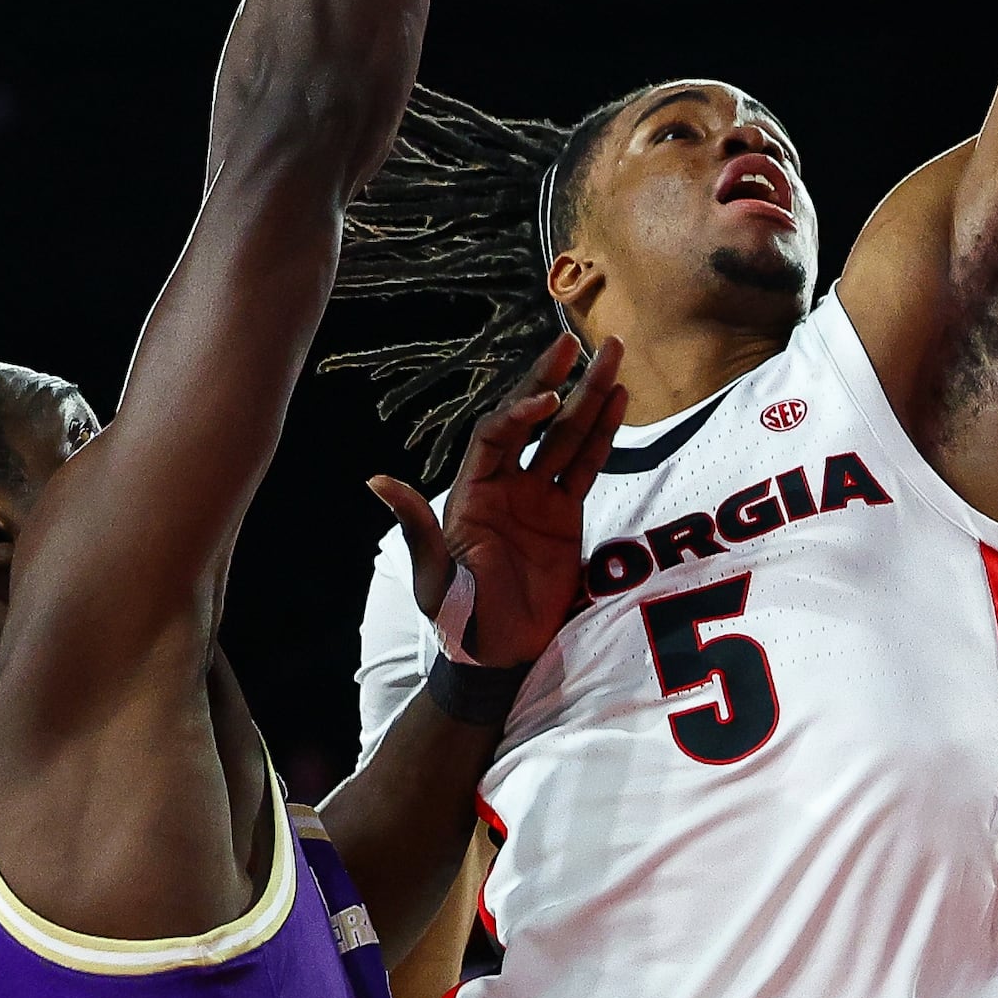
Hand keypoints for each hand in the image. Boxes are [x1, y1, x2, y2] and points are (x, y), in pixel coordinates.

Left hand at [370, 333, 625, 667]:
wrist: (495, 654)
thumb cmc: (456, 617)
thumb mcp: (432, 577)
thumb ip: (416, 528)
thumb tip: (377, 480)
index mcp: (471, 491)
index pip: (497, 437)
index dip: (520, 415)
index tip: (549, 399)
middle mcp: (504, 483)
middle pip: (533, 420)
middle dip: (554, 380)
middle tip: (577, 342)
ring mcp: (537, 496)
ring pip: (566, 436)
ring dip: (589, 397)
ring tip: (614, 356)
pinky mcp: (564, 515)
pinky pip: (585, 466)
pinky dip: (603, 434)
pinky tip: (620, 401)